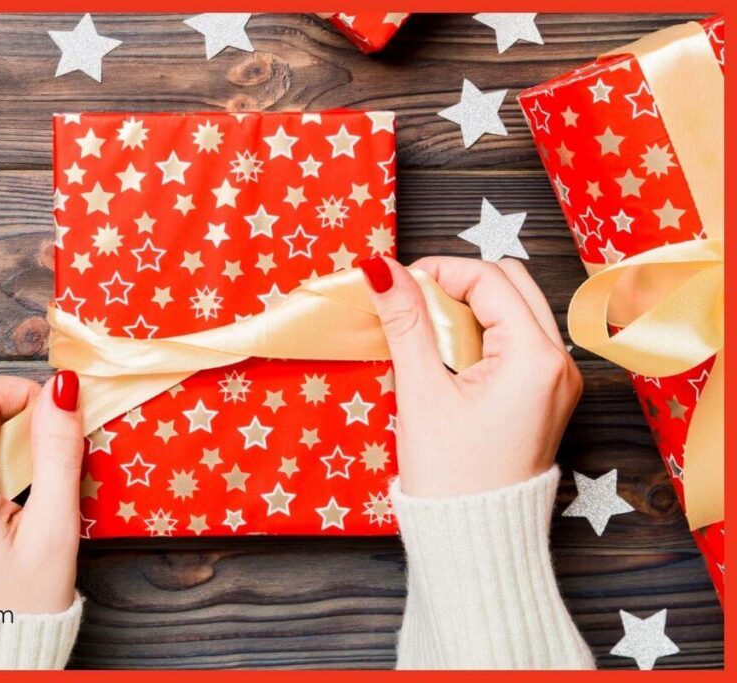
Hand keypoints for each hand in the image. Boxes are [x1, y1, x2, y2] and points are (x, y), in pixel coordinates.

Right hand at [360, 257, 581, 497]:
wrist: (476, 543)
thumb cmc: (451, 476)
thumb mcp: (422, 391)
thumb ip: (405, 322)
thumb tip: (382, 270)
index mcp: (536, 358)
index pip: (489, 279)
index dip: (440, 270)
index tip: (399, 284)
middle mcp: (561, 363)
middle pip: (512, 283)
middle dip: (460, 283)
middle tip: (414, 305)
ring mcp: (560, 380)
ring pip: (518, 308)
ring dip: (472, 307)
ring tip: (429, 334)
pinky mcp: (548, 395)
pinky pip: (520, 339)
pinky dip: (484, 333)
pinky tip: (450, 356)